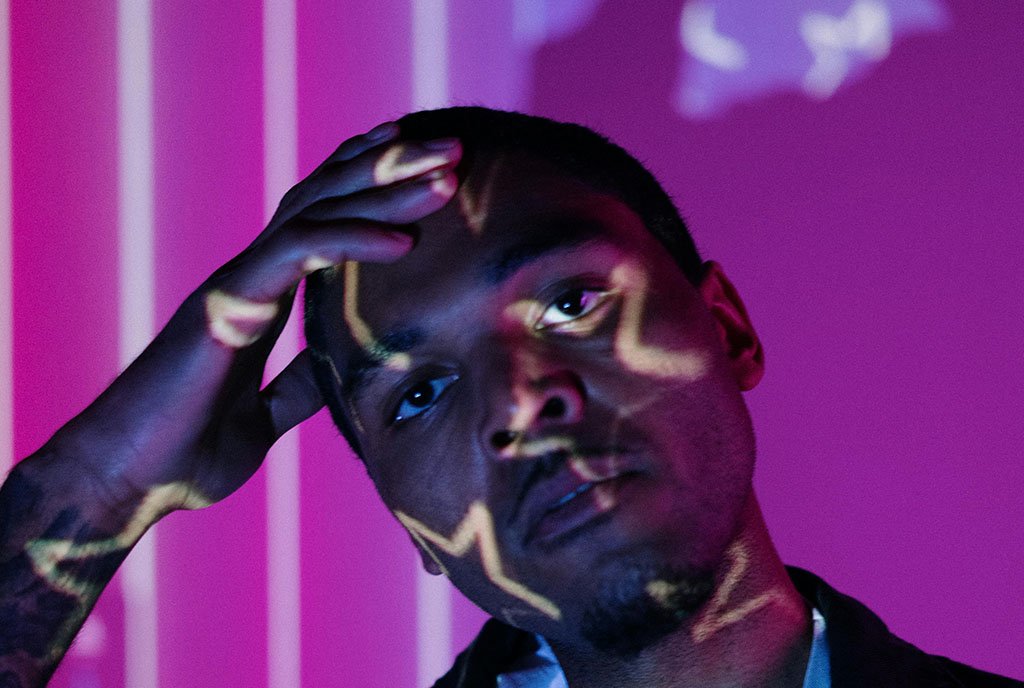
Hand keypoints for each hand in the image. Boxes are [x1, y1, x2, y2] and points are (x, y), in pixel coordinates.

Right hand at [52, 122, 461, 515]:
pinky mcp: (227, 302)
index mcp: (262, 294)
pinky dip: (353, 240)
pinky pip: (297, 252)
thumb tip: (338, 366)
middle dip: (391, 168)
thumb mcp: (267, 412)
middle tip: (453, 149)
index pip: (322, 219)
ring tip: (445, 174)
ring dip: (383, 187)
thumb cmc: (188, 451)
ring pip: (315, 209)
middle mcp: (251, 274)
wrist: (129, 481)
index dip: (369, 187)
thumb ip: (302, 381)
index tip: (424, 170)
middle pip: (327, 197)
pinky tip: (404, 242)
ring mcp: (237, 282)